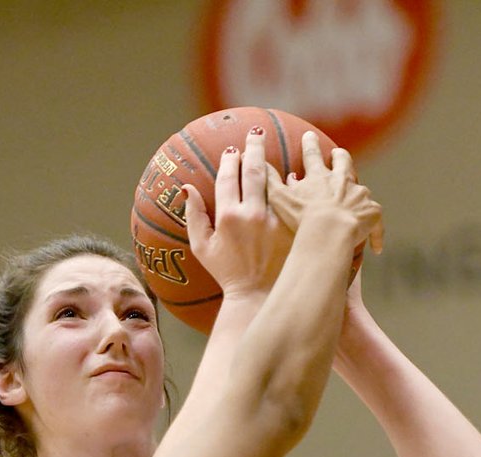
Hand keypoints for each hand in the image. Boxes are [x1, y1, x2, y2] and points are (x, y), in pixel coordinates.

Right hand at [183, 130, 292, 297]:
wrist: (257, 297)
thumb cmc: (227, 274)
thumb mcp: (202, 247)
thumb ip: (193, 216)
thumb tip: (187, 187)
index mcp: (228, 216)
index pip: (227, 176)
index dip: (229, 159)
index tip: (231, 151)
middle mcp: (252, 214)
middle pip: (254, 170)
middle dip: (254, 148)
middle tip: (256, 134)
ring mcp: (275, 220)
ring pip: (276, 181)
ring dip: (274, 162)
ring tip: (274, 152)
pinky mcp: (292, 227)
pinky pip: (294, 199)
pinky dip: (292, 186)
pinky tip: (293, 177)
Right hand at [266, 131, 383, 255]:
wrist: (329, 231)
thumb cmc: (302, 218)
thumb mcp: (279, 198)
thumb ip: (268, 180)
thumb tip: (255, 162)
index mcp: (319, 176)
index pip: (312, 155)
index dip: (310, 145)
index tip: (309, 136)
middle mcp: (342, 181)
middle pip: (343, 162)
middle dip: (340, 157)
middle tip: (338, 154)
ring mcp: (359, 195)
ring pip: (361, 190)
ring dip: (359, 194)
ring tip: (360, 201)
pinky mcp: (372, 213)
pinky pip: (375, 223)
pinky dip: (376, 234)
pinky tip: (376, 247)